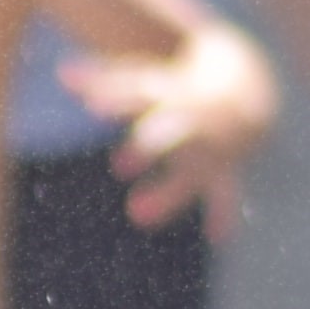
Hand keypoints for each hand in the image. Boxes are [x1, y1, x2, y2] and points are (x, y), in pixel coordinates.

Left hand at [82, 26, 277, 239]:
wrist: (249, 87)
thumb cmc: (181, 81)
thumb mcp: (148, 75)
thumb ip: (104, 78)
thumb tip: (60, 73)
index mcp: (171, 90)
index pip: (140, 89)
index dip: (116, 94)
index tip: (92, 107)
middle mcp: (192, 119)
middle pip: (171, 131)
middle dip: (149, 145)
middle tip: (118, 166)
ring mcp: (211, 146)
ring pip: (192, 170)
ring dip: (168, 192)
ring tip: (135, 214)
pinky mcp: (224, 170)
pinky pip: (226, 193)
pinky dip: (223, 212)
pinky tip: (218, 235)